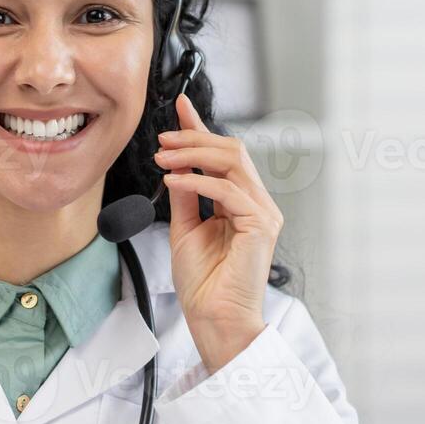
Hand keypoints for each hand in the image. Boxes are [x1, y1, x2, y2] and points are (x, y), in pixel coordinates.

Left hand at [153, 94, 283, 373]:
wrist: (213, 318)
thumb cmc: (203, 283)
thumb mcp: (186, 228)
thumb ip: (186, 195)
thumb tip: (175, 165)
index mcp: (241, 203)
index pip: (223, 155)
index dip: (201, 128)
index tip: (181, 106)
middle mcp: (257, 203)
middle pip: (232, 151)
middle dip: (194, 138)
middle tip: (161, 140)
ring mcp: (263, 213)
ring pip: (232, 162)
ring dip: (192, 154)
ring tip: (162, 157)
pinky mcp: (261, 225)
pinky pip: (226, 190)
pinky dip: (196, 180)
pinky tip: (172, 181)